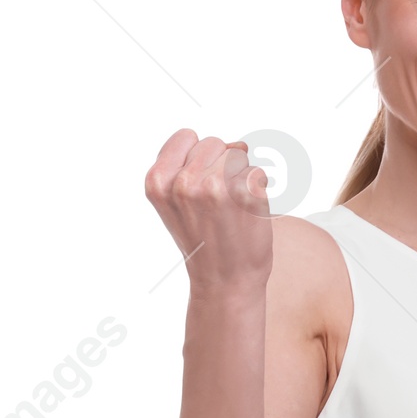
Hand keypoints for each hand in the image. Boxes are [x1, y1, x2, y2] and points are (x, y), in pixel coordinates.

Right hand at [145, 129, 274, 297]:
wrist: (226, 282)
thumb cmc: (205, 239)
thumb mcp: (176, 201)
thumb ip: (188, 166)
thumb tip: (240, 144)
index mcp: (158, 181)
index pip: (186, 136)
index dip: (197, 158)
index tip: (198, 189)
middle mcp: (183, 182)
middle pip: (214, 142)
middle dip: (219, 166)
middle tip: (217, 205)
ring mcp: (214, 186)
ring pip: (237, 153)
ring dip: (240, 176)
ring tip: (232, 209)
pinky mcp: (245, 193)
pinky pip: (258, 171)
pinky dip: (258, 189)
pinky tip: (247, 213)